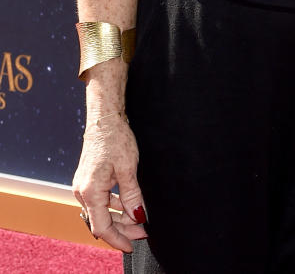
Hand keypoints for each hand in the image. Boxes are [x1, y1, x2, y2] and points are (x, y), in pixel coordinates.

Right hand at [73, 113, 147, 251]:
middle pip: (101, 221)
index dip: (118, 239)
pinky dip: (114, 206)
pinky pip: (100, 201)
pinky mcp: (88, 181)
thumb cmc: (116, 140)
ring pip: (101, 212)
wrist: (104, 119)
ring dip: (119, 217)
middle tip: (143, 232)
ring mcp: (83, 187)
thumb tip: (138, 217)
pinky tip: (128, 205)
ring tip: (139, 220)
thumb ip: (132, 196)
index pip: (102, 227)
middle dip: (123, 229)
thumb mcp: (129, 169)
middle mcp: (82, 192)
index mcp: (90, 192)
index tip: (133, 245)